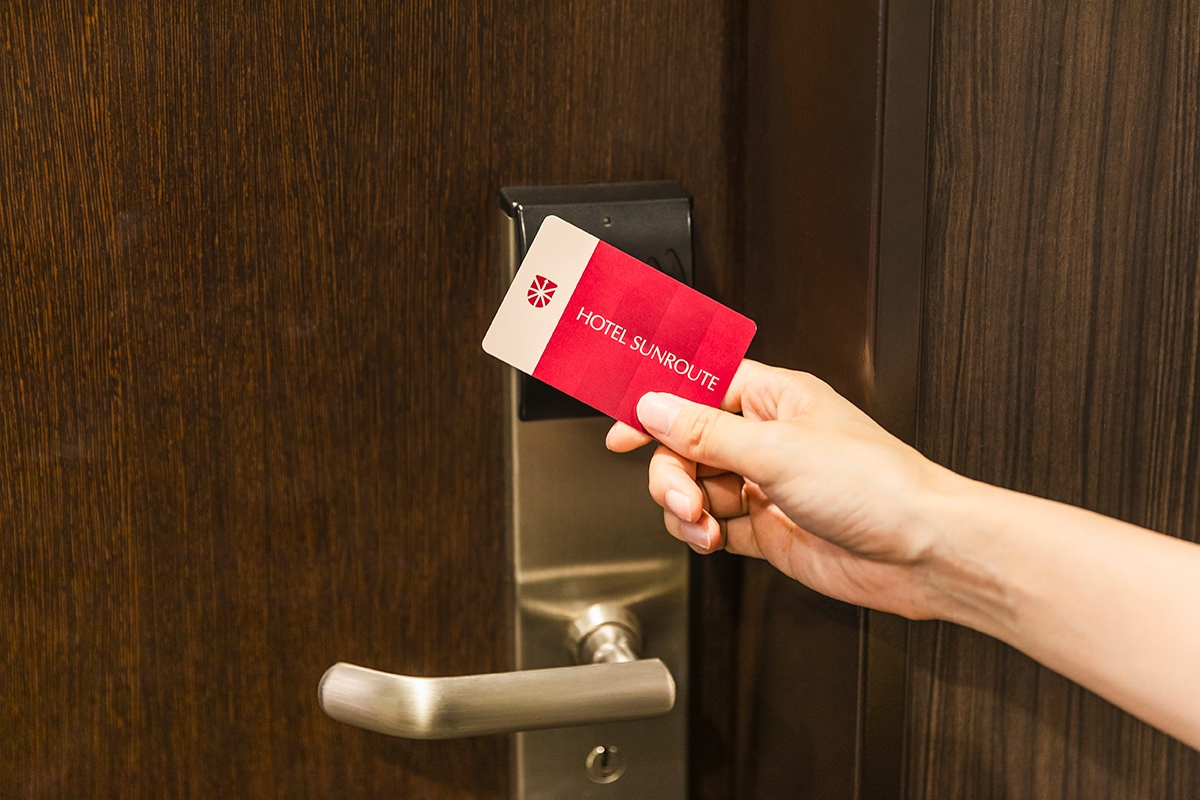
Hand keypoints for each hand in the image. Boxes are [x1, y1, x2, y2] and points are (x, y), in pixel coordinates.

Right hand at [606, 359, 966, 619]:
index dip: (656, 405)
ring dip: (685, 508)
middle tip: (682, 497)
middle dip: (672, 472)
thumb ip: (706, 433)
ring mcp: (766, 484)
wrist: (923, 552)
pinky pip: (712, 525)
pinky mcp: (768, 528)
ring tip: (702, 525)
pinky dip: (701, 534)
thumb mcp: (778, 451)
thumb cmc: (879, 486)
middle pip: (686, 444)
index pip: (697, 387)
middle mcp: (768, 438)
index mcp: (774, 397)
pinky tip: (712, 540)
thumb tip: (654, 406)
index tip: (622, 428)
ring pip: (695, 487)